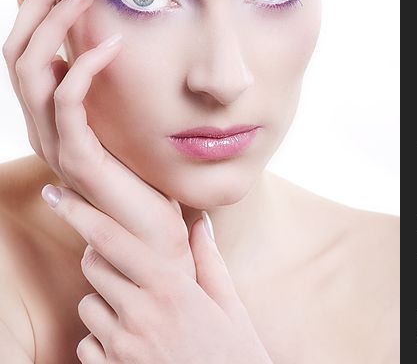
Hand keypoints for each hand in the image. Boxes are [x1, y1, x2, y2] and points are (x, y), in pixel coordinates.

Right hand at [3, 0, 272, 362]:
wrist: (156, 231)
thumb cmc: (145, 170)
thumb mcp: (125, 114)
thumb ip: (112, 81)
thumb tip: (115, 36)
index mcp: (50, 110)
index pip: (25, 46)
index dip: (30, 3)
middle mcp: (42, 123)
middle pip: (17, 49)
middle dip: (38, 0)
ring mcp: (55, 142)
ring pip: (31, 70)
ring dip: (57, 23)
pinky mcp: (79, 159)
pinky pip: (68, 104)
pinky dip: (83, 68)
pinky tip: (112, 43)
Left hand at [41, 186, 272, 362]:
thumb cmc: (234, 356)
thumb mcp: (230, 306)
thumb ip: (209, 260)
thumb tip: (199, 221)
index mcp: (171, 288)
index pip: (111, 239)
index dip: (79, 211)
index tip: (57, 193)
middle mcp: (141, 314)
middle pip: (93, 265)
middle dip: (102, 258)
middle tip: (126, 265)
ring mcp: (123, 349)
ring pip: (86, 306)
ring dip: (103, 302)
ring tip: (136, 312)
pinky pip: (87, 345)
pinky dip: (100, 340)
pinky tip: (130, 344)